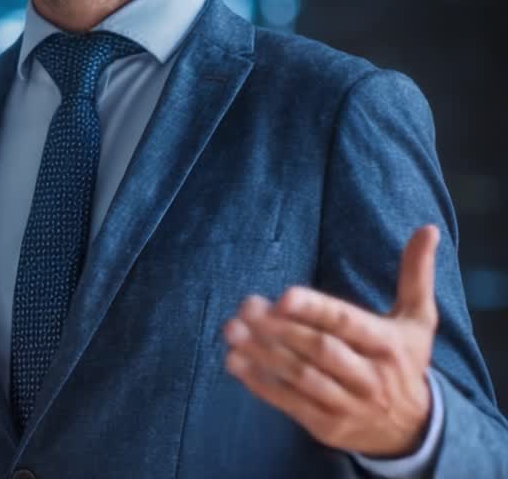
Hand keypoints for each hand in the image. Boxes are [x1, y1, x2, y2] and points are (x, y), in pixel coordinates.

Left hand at [223, 224, 439, 457]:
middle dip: (279, 328)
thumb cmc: (405, 363)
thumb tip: (426, 228)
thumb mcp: (418, 321)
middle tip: (245, 306)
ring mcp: (348, 404)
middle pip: (319, 350)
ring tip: (232, 332)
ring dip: (263, 354)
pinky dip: (261, 384)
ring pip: (301, 377)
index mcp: (388, 345)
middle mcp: (369, 376)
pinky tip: (235, 363)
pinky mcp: (327, 426)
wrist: (412, 431)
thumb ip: (415, 275)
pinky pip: (290, 404)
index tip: (283, 295)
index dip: (315, 310)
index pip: (347, 324)